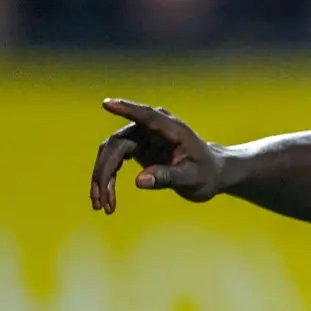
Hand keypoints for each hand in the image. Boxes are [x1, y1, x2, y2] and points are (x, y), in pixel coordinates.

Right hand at [89, 98, 223, 213]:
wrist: (209, 174)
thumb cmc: (205, 174)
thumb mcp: (191, 178)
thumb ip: (168, 177)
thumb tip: (139, 181)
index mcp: (172, 129)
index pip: (146, 116)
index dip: (127, 109)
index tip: (107, 104)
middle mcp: (153, 128)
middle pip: (118, 143)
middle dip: (104, 172)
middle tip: (101, 202)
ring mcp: (142, 136)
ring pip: (110, 152)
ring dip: (102, 178)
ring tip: (102, 206)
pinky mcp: (135, 147)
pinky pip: (113, 159)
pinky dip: (107, 178)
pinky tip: (107, 199)